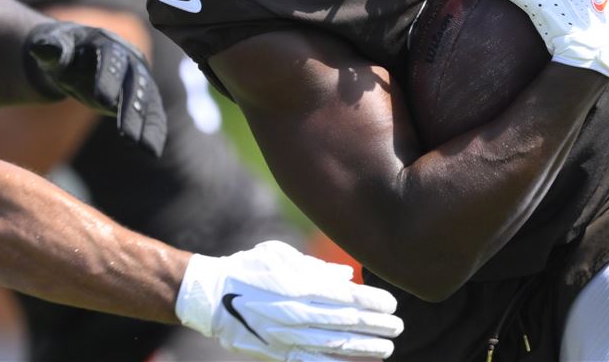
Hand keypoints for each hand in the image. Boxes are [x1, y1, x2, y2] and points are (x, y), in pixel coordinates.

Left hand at [23, 21, 166, 155]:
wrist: (74, 56)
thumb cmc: (61, 53)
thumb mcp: (51, 49)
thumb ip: (51, 50)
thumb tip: (43, 48)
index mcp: (104, 42)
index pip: (111, 57)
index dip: (108, 78)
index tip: (103, 101)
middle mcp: (128, 56)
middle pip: (135, 82)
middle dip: (132, 109)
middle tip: (127, 136)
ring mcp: (138, 75)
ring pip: (147, 99)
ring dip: (148, 124)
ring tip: (146, 149)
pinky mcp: (141, 94)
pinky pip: (151, 112)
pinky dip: (154, 130)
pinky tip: (153, 150)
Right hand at [176, 240, 402, 360]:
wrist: (211, 297)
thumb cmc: (248, 268)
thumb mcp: (280, 256)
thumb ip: (315, 267)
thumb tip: (347, 277)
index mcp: (296, 284)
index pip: (345, 296)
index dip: (371, 302)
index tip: (392, 303)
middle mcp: (294, 312)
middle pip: (345, 323)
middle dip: (375, 326)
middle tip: (398, 326)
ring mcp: (286, 336)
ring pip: (334, 346)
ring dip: (364, 349)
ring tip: (386, 348)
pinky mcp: (278, 354)